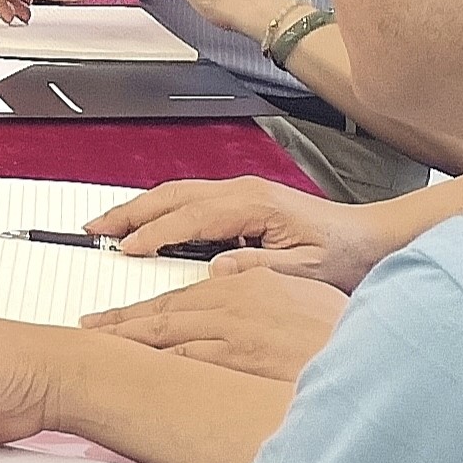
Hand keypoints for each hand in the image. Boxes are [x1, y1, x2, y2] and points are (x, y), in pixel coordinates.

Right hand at [79, 174, 395, 287]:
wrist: (368, 238)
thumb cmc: (342, 256)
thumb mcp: (305, 272)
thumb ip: (259, 270)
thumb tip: (215, 269)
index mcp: (254, 205)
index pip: (190, 218)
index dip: (155, 234)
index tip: (125, 251)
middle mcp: (242, 190)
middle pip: (172, 195)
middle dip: (129, 211)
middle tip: (94, 228)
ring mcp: (240, 191)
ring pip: (176, 193)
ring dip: (139, 207)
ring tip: (107, 224)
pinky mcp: (240, 199)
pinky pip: (189, 199)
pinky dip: (159, 209)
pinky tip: (145, 224)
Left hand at [82, 261, 348, 382]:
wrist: (370, 351)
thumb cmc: (336, 327)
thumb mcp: (295, 287)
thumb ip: (255, 278)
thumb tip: (221, 275)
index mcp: (244, 282)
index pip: (179, 294)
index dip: (141, 307)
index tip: (111, 316)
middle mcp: (233, 301)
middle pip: (162, 311)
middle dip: (120, 321)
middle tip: (86, 329)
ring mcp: (235, 330)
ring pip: (167, 335)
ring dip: (128, 341)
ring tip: (96, 350)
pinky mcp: (241, 358)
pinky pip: (188, 362)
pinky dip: (158, 364)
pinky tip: (134, 373)